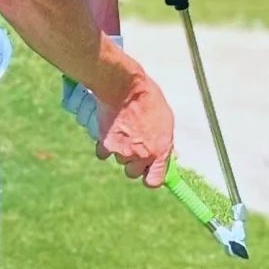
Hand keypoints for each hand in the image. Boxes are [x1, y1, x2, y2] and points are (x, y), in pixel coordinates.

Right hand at [96, 71, 174, 186]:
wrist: (124, 87)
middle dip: (132, 162)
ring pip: (119, 161)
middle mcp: (142, 155)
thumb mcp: (166, 119)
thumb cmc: (148, 98)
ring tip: (122, 130)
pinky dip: (104, 145)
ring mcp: (123, 152)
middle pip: (133, 172)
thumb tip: (165, 152)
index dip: (150, 178)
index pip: (154, 180)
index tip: (148, 173)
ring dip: (119, 150)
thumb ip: (164, 140)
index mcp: (160, 151)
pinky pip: (103, 153)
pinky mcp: (106, 145)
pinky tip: (109, 131)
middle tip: (132, 145)